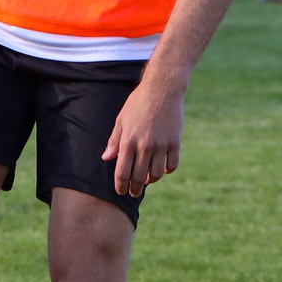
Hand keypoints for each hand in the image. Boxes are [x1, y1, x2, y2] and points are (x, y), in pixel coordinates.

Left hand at [101, 72, 185, 196]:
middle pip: (138, 177)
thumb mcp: (121, 119)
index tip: (120, 191)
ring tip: (146, 181)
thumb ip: (114, 141)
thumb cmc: (138, 102)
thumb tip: (106, 158)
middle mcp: (144, 145)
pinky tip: (162, 169)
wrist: (163, 89)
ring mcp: (161, 145)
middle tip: (133, 192)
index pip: (122, 172)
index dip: (120, 185)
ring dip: (150, 181)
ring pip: (156, 174)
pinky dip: (167, 170)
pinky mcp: (175, 142)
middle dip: (134, 188)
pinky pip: (172, 165)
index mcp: (128, 140)